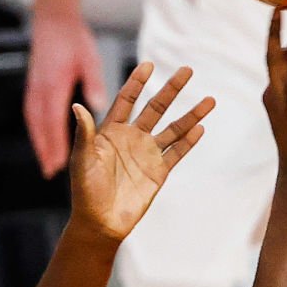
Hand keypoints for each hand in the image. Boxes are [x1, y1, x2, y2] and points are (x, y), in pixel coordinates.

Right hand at [26, 12, 105, 177]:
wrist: (53, 19)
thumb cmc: (74, 39)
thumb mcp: (89, 59)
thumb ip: (94, 83)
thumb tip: (99, 106)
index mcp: (55, 86)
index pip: (54, 121)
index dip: (55, 144)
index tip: (59, 164)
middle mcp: (40, 90)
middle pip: (40, 127)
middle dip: (45, 150)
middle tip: (50, 173)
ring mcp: (34, 88)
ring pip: (34, 121)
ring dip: (39, 143)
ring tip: (45, 163)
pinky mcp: (34, 86)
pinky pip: (32, 113)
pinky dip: (37, 130)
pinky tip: (43, 140)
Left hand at [68, 62, 213, 242]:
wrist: (101, 221)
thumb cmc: (85, 190)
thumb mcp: (82, 159)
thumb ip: (84, 133)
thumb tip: (77, 106)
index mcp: (111, 131)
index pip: (127, 100)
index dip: (137, 82)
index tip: (148, 65)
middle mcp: (133, 138)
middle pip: (156, 108)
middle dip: (172, 89)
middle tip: (187, 70)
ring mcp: (148, 154)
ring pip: (173, 129)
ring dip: (191, 114)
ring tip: (209, 100)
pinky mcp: (159, 172)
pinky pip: (177, 153)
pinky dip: (189, 141)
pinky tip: (201, 128)